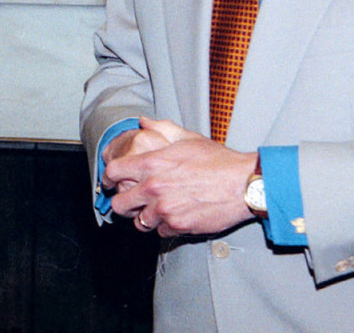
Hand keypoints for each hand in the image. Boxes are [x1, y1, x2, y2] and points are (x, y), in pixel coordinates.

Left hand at [105, 117, 254, 236]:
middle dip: (123, 203)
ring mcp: (165, 209)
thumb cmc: (218, 161)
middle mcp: (154, 188)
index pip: (113, 172)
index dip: (109, 177)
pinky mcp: (179, 226)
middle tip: (130, 202)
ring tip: (153, 211)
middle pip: (119, 204)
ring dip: (144, 217)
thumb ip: (162, 129)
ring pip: (139, 222)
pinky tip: (173, 217)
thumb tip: (144, 122)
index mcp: (152, 163)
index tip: (111, 181)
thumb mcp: (188, 138)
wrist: (244, 184)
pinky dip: (165, 227)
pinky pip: (161, 232)